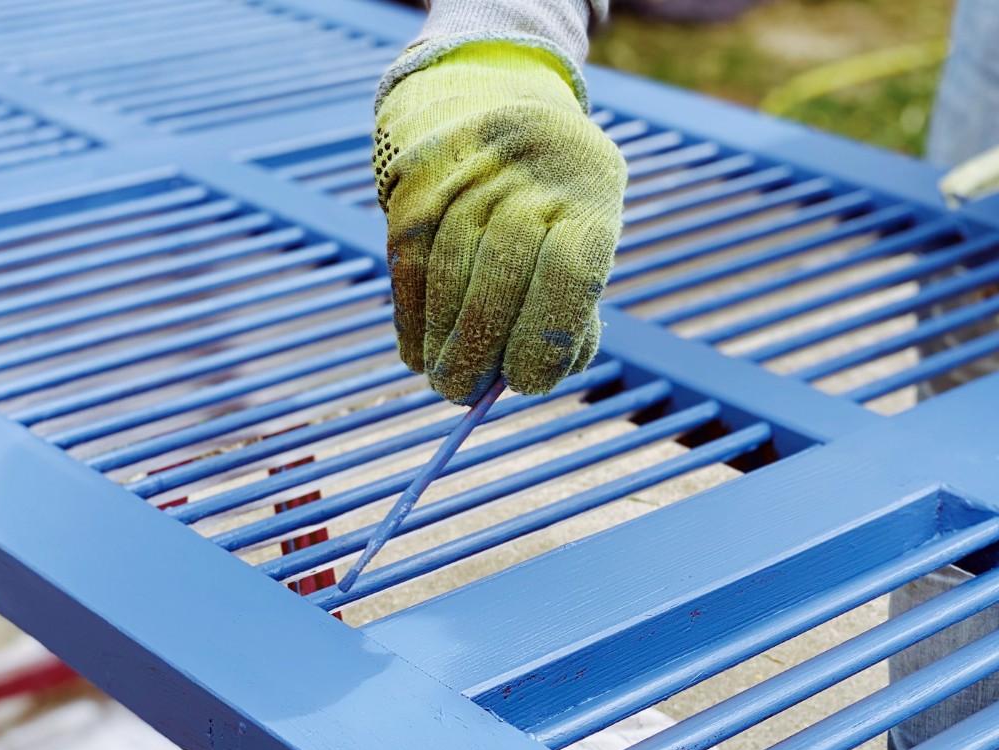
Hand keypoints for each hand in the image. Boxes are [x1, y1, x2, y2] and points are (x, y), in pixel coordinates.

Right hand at [374, 41, 625, 403]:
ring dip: (441, 341)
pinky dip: (411, 318)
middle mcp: (529, 180)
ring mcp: (469, 176)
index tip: (528, 386)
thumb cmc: (560, 209)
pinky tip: (418, 353)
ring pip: (447, 273)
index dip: (545, 339)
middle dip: (481, 350)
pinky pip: (408, 263)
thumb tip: (525, 381)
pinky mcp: (418, 181)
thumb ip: (568, 313)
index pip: (569, 274)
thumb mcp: (586, 242)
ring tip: (446, 380)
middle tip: (467, 393)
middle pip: (500, 277)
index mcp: (590, 198)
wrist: (503, 108)